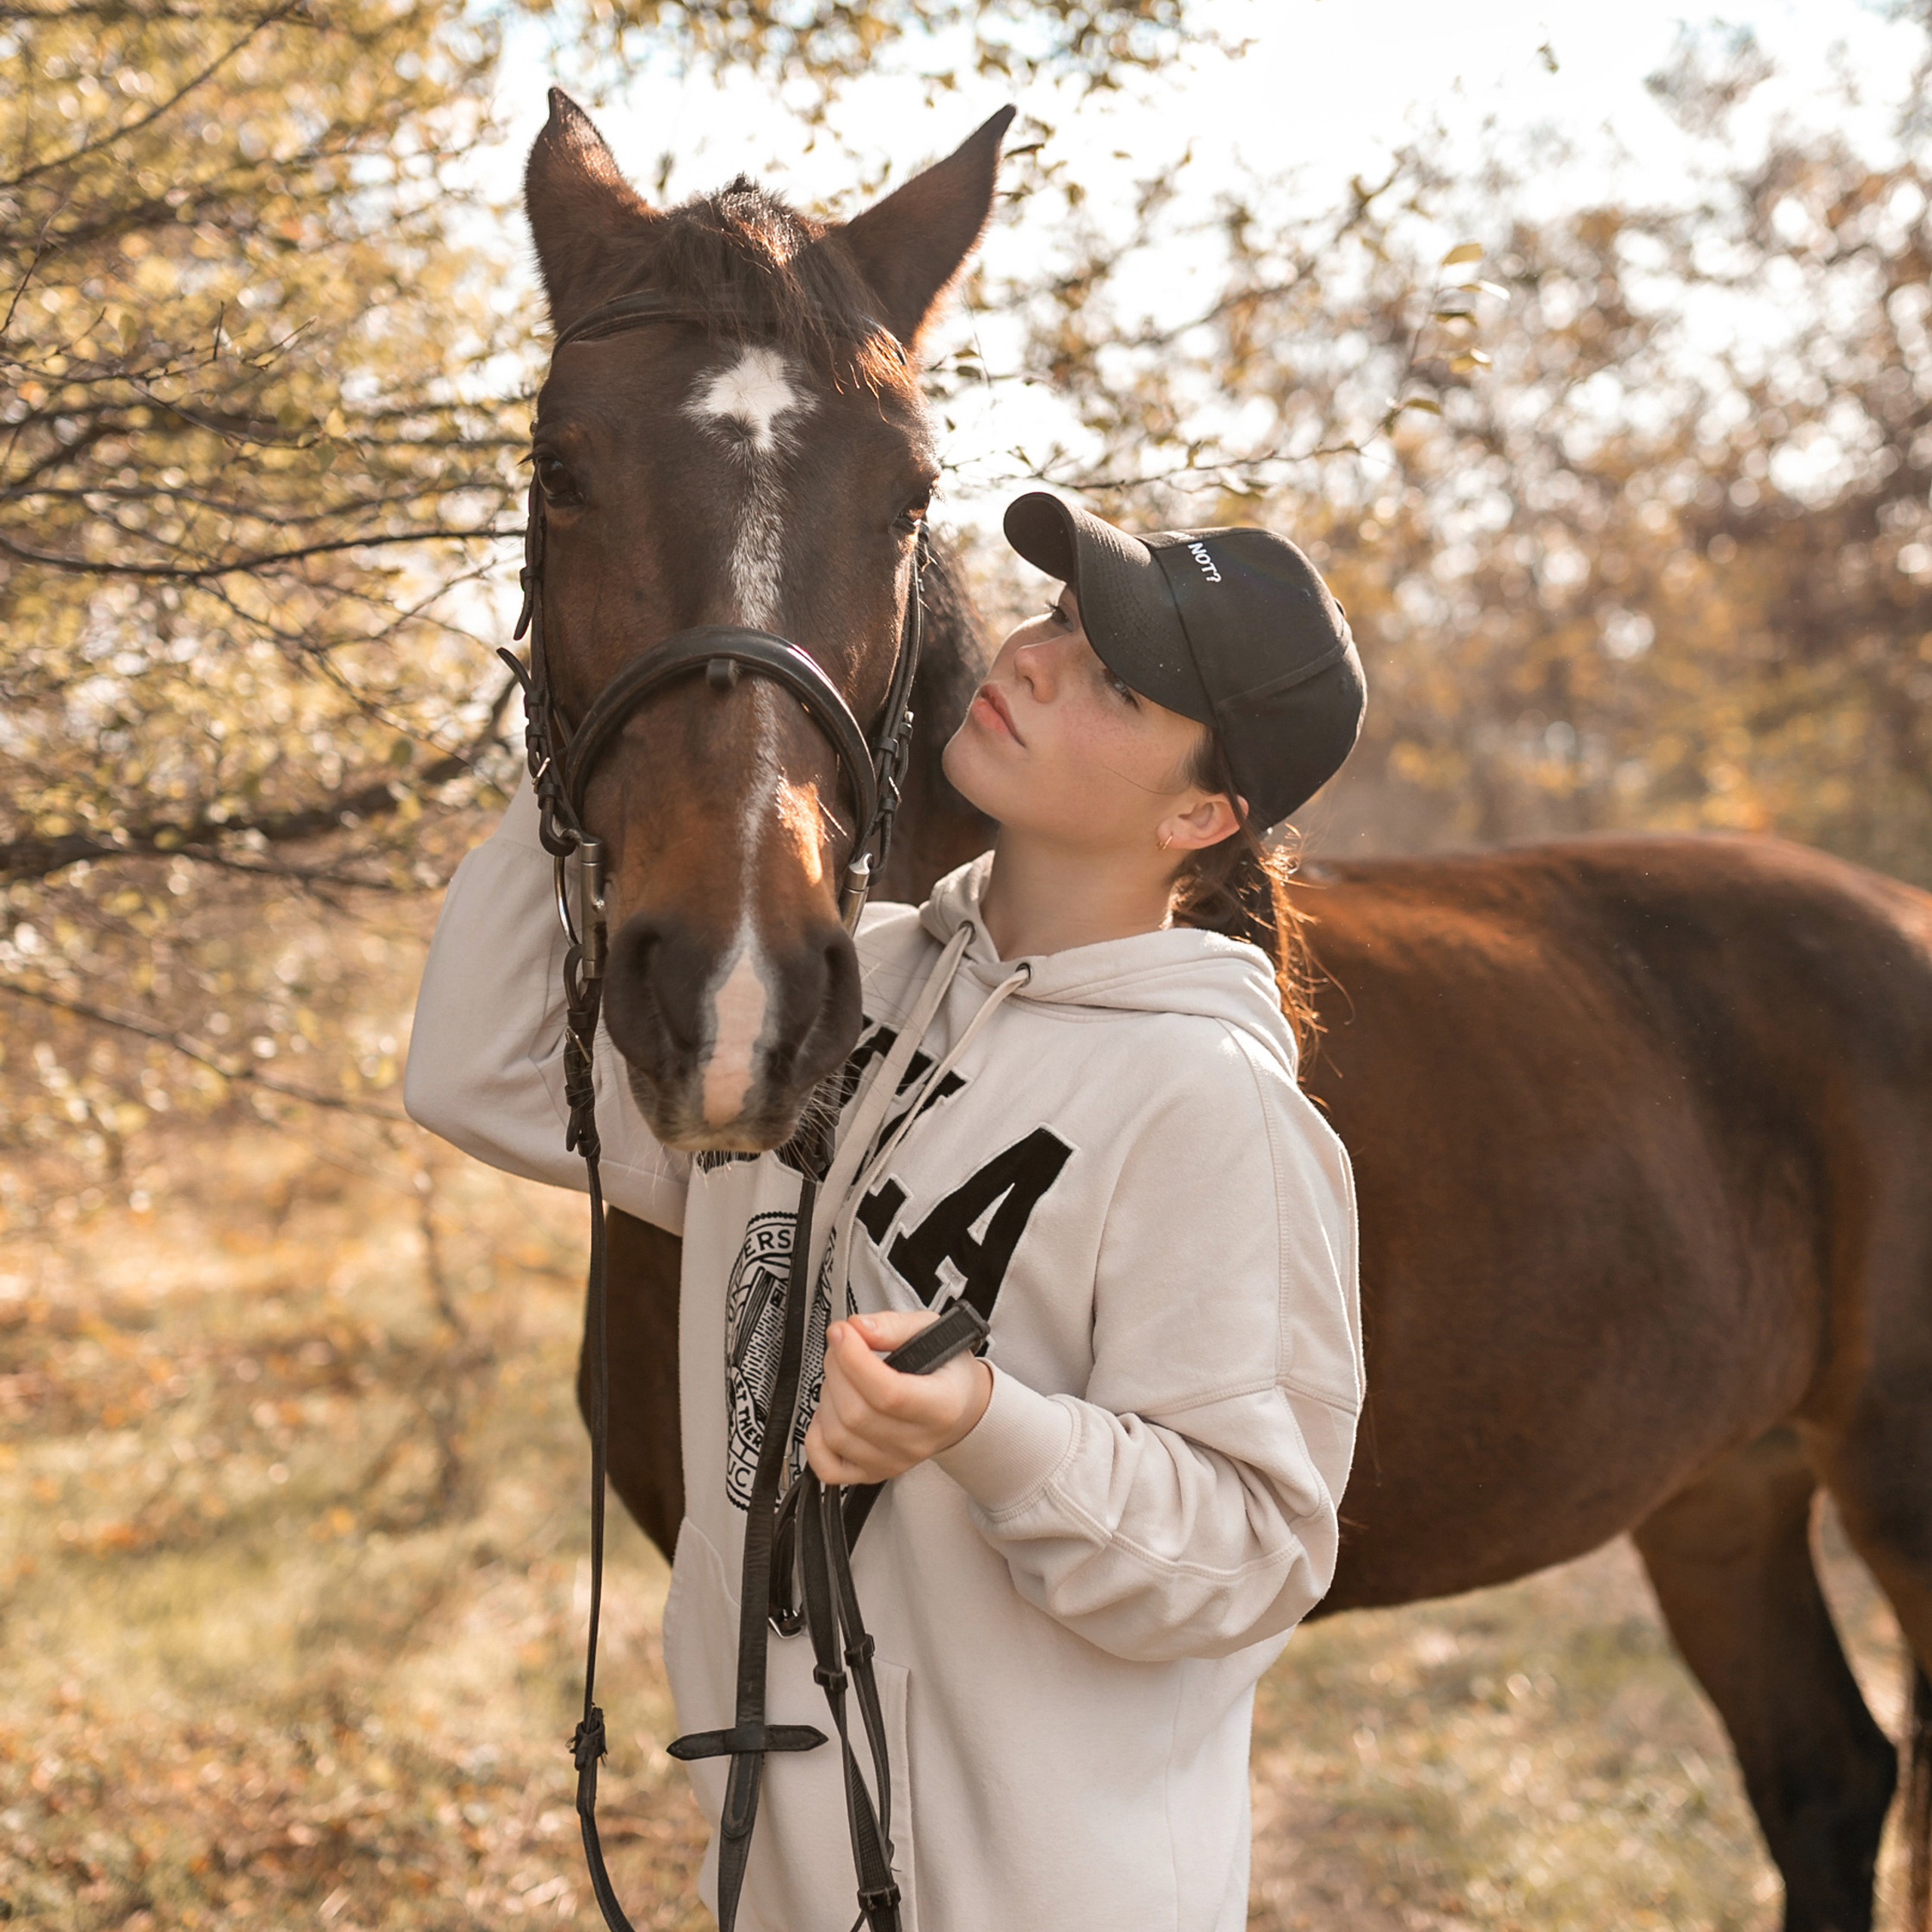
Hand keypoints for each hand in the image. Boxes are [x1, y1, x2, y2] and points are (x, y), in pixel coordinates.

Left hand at [804, 1307, 993, 1485]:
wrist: (959, 1408)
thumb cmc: (946, 1371)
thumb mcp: (932, 1331)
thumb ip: (894, 1327)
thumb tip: (858, 1328)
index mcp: (941, 1407)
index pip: (889, 1394)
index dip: (855, 1360)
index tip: (843, 1333)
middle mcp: (917, 1442)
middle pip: (856, 1414)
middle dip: (837, 1368)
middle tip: (842, 1344)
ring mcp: (892, 1461)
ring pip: (837, 1436)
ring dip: (826, 1395)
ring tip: (840, 1372)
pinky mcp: (871, 1472)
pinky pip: (828, 1467)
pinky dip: (815, 1438)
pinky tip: (830, 1411)